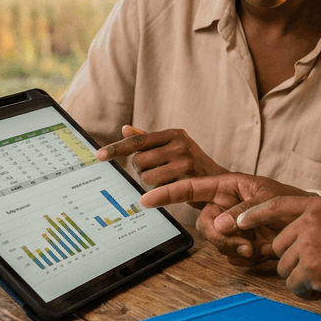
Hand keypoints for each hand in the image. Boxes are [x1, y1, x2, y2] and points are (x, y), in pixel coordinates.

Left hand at [96, 125, 226, 186]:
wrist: (221, 184)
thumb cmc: (193, 166)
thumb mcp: (174, 148)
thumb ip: (149, 140)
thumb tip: (125, 129)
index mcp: (173, 134)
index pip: (137, 141)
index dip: (116, 148)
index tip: (99, 156)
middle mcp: (179, 144)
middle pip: (138, 161)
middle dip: (142, 171)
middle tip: (159, 173)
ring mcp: (184, 161)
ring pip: (146, 177)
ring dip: (152, 183)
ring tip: (169, 181)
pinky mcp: (187, 179)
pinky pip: (158, 189)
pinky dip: (161, 192)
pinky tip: (175, 188)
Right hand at [141, 173, 306, 266]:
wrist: (311, 227)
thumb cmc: (293, 203)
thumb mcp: (267, 201)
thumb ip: (240, 211)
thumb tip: (218, 225)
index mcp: (227, 186)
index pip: (190, 188)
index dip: (168, 193)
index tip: (145, 199)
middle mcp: (225, 206)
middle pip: (203, 224)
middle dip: (219, 237)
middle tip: (243, 243)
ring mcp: (231, 227)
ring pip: (215, 243)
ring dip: (234, 248)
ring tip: (258, 246)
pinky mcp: (239, 244)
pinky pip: (229, 256)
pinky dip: (243, 257)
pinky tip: (261, 251)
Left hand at [226, 195, 320, 305]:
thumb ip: (320, 222)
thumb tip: (296, 234)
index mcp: (320, 206)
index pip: (277, 204)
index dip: (254, 213)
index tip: (238, 221)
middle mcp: (311, 220)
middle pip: (279, 246)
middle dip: (294, 262)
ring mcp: (309, 242)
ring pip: (285, 268)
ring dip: (302, 279)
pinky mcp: (310, 266)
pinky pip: (293, 286)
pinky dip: (307, 293)